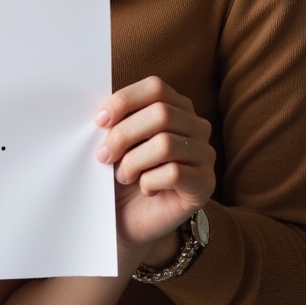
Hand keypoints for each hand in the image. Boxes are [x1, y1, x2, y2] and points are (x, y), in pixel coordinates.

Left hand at [94, 75, 214, 255]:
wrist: (131, 217)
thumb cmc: (123, 172)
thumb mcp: (117, 140)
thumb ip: (116, 119)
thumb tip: (103, 113)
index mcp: (177, 106)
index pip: (156, 87)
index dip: (125, 100)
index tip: (99, 121)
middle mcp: (197, 126)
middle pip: (161, 114)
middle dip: (123, 134)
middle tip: (104, 156)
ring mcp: (205, 155)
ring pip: (166, 144)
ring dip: (133, 162)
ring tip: (123, 175)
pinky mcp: (205, 184)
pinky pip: (174, 173)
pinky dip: (149, 181)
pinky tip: (145, 189)